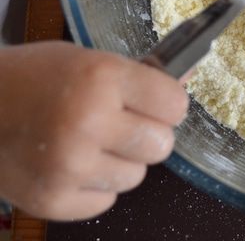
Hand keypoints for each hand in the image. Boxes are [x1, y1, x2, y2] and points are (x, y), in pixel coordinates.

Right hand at [0, 41, 188, 220]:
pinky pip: (105, 201)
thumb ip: (141, 76)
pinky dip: (94, 186)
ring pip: (135, 176)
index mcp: (102, 79)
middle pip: (161, 145)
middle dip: (148, 134)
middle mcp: (88, 122)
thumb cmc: (37, 77)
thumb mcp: (92, 60)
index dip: (168, 104)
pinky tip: (72, 163)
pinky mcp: (52, 200)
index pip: (175, 105)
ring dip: (120, 162)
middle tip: (123, 124)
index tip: (156, 102)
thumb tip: (189, 78)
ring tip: (90, 142)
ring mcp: (69, 165)